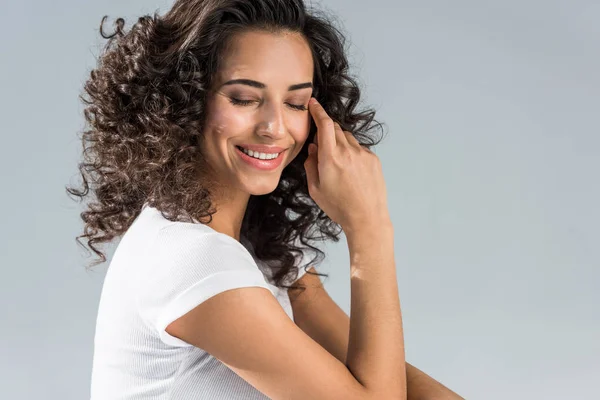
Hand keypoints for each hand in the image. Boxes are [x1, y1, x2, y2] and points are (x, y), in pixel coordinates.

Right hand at [303, 98, 389, 230]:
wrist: (367, 218)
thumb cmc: (339, 207)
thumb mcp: (315, 189)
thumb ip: (311, 164)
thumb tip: (313, 148)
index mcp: (330, 158)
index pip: (324, 124)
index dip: (318, 111)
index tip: (313, 104)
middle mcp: (347, 152)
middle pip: (335, 128)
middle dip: (326, 129)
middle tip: (321, 143)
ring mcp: (363, 154)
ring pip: (347, 137)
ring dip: (339, 142)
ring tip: (337, 163)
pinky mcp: (373, 159)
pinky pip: (359, 148)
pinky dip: (351, 152)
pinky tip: (350, 170)